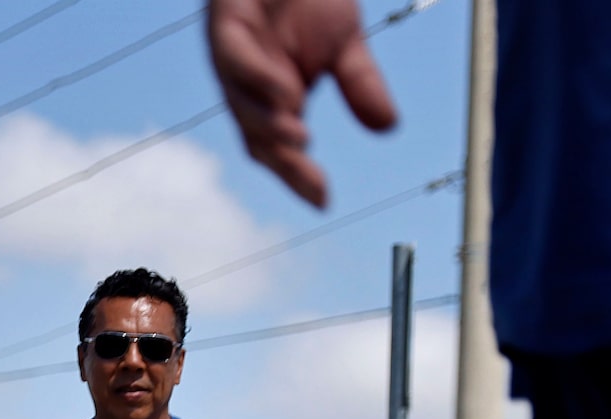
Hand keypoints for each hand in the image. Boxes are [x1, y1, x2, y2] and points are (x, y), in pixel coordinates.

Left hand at [205, 0, 399, 207]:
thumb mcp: (346, 45)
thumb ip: (360, 84)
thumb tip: (387, 128)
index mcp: (272, 100)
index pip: (278, 151)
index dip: (297, 177)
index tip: (323, 200)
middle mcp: (247, 87)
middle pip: (257, 138)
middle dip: (283, 163)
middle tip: (313, 182)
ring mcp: (232, 59)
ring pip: (241, 105)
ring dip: (270, 126)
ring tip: (301, 140)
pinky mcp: (223, 26)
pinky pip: (235, 60)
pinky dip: (260, 79)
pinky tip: (286, 95)